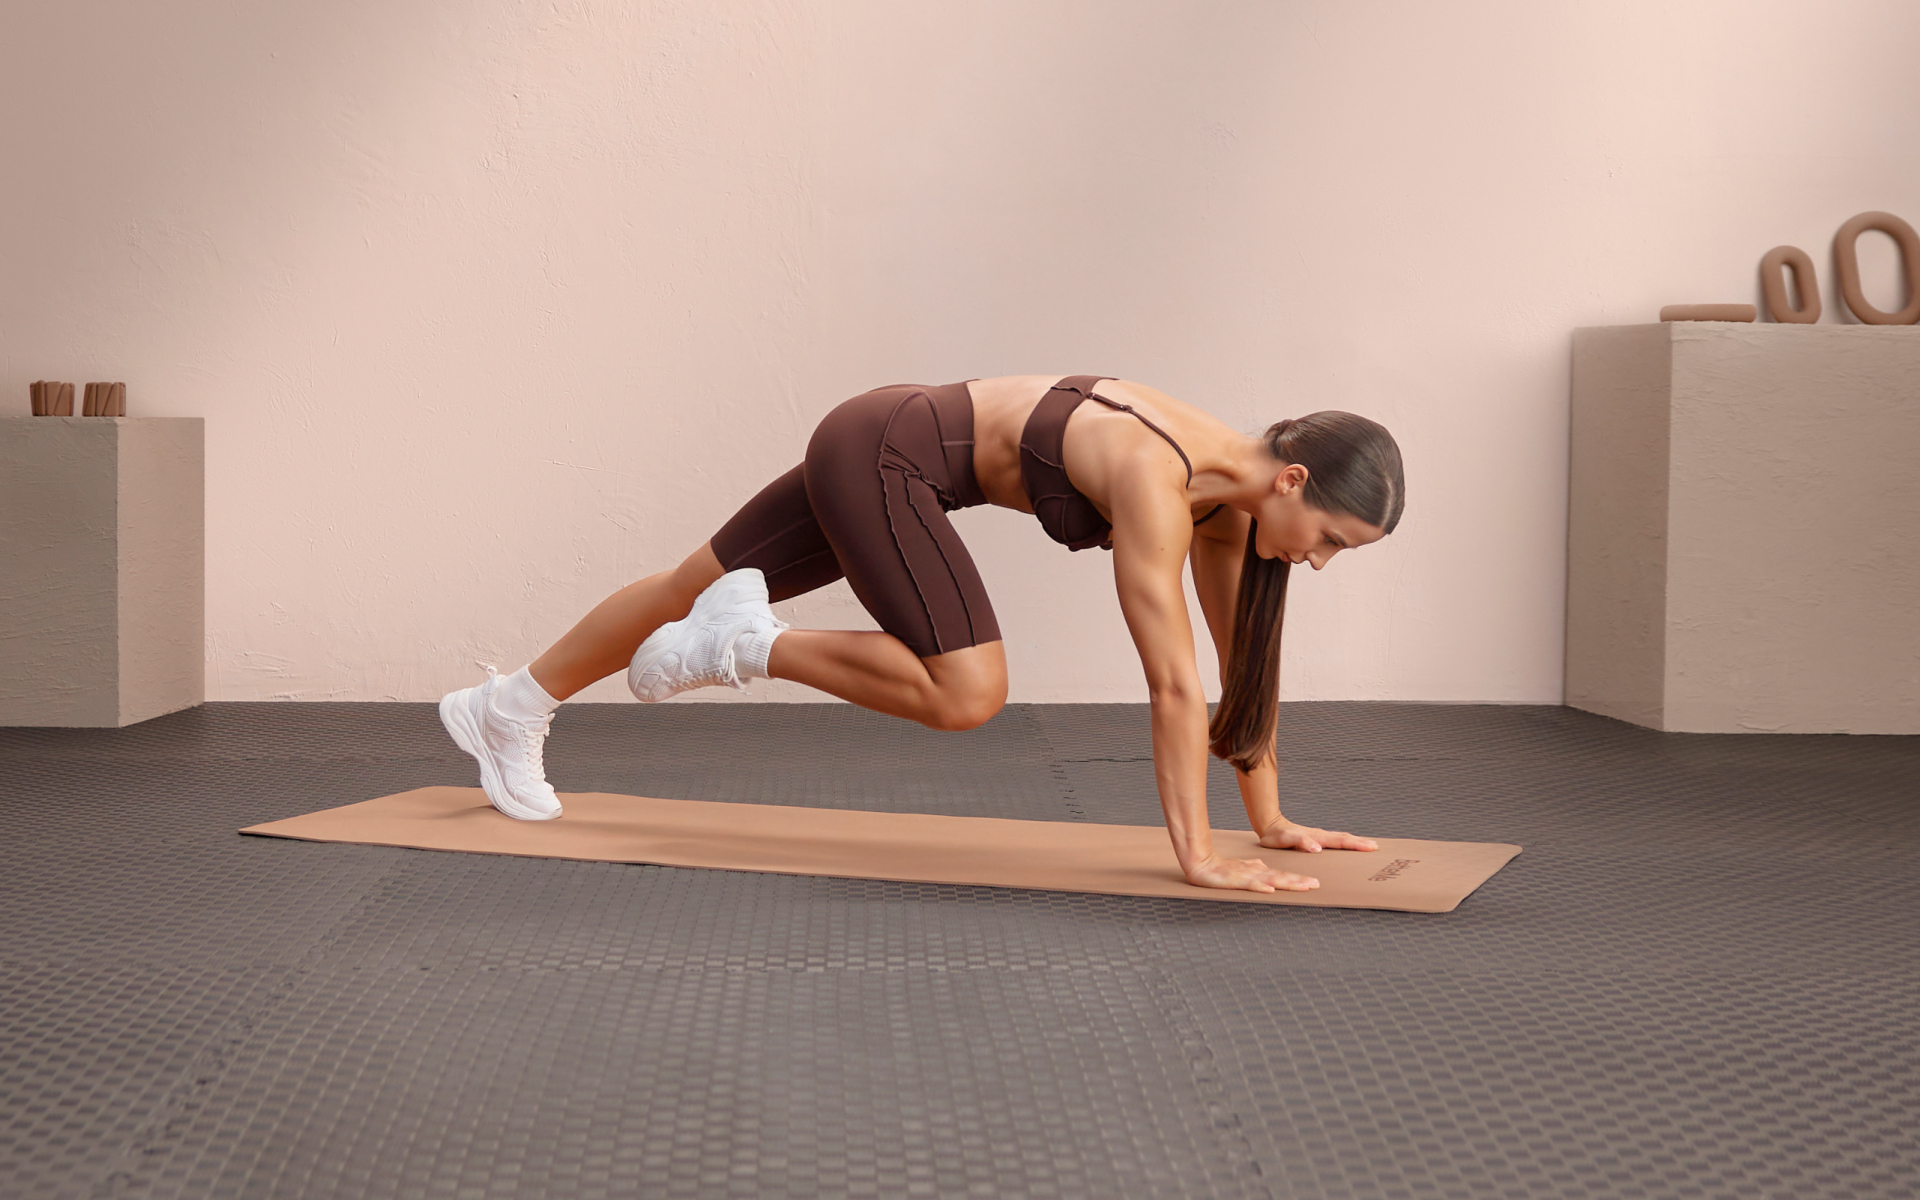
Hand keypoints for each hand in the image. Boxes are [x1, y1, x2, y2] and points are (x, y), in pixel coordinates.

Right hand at [1185, 853, 1319, 893]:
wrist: (1201, 864)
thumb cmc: (1221, 868)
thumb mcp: (1242, 869)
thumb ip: (1254, 868)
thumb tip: (1266, 869)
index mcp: (1258, 871)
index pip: (1282, 875)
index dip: (1298, 879)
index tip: (1313, 883)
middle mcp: (1256, 872)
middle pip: (1281, 877)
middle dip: (1299, 881)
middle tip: (1316, 885)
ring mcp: (1246, 876)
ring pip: (1271, 880)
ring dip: (1287, 883)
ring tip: (1302, 886)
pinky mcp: (1235, 880)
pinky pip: (1250, 885)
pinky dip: (1261, 887)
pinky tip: (1271, 890)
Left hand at [1259, 821, 1378, 852]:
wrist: (1268, 825)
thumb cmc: (1276, 835)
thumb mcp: (1286, 839)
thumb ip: (1301, 842)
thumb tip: (1318, 848)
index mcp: (1318, 837)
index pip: (1341, 841)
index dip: (1356, 844)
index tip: (1371, 847)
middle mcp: (1321, 836)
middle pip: (1344, 838)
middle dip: (1361, 843)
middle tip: (1376, 847)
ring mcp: (1318, 837)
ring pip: (1341, 839)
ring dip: (1355, 842)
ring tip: (1368, 846)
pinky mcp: (1315, 839)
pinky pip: (1334, 842)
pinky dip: (1344, 843)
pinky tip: (1347, 848)